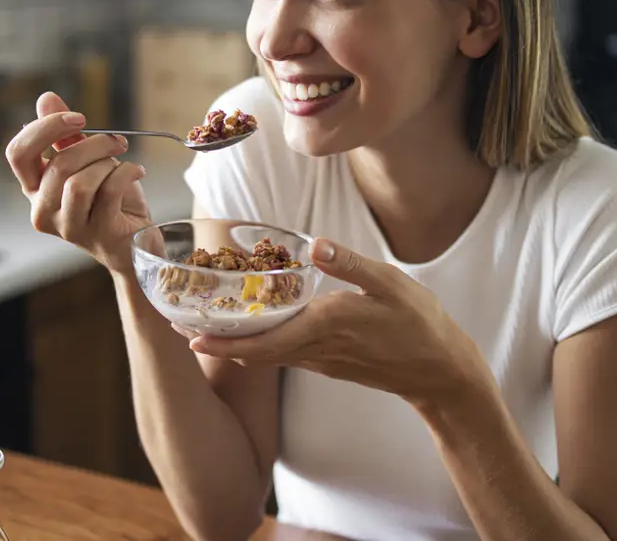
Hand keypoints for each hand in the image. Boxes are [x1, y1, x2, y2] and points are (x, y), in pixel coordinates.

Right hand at [5, 91, 151, 273]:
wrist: (136, 243)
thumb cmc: (110, 202)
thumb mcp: (88, 162)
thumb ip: (64, 134)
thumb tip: (46, 98)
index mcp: (35, 189)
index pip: (18, 154)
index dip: (45, 128)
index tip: (78, 118)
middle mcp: (44, 211)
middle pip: (57, 164)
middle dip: (93, 144)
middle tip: (116, 142)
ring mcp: (69, 227)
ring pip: (79, 182)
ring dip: (107, 163)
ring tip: (122, 162)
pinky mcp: (98, 234)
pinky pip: (108, 192)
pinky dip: (127, 173)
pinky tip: (137, 172)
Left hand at [175, 238, 487, 406]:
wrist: (440, 372)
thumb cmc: (418, 324)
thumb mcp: (390, 285)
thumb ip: (351, 265)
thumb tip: (315, 244)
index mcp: (326, 326)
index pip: (264, 339)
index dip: (225, 341)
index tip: (189, 337)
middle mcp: (316, 348)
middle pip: (254, 351)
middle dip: (216, 343)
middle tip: (176, 330)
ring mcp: (321, 360)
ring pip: (267, 355)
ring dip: (232, 345)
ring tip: (200, 328)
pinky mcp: (328, 363)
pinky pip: (283, 355)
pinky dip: (258, 345)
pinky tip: (249, 330)